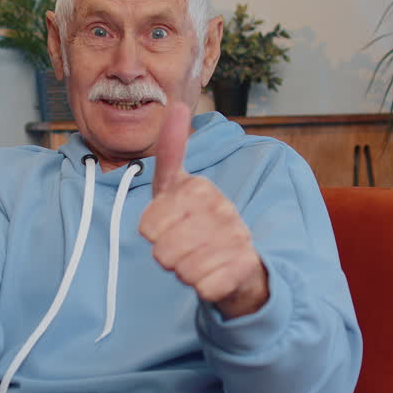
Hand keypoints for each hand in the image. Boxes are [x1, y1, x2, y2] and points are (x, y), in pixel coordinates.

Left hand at [139, 103, 268, 318]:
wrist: (240, 263)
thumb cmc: (200, 223)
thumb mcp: (179, 186)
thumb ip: (172, 151)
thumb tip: (177, 105)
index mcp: (200, 188)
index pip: (148, 226)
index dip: (153, 233)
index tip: (171, 224)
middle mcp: (222, 209)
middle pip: (161, 252)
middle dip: (168, 255)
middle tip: (186, 246)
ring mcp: (235, 238)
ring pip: (181, 270)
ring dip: (185, 271)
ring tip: (200, 258)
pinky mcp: (244, 267)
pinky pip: (203, 287)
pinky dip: (203, 287)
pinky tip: (214, 274)